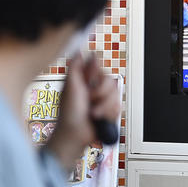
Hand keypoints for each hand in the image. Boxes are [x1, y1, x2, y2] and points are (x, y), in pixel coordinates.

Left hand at [47, 54, 119, 169]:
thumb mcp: (70, 87)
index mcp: (83, 79)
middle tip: (90, 99)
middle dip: (100, 92)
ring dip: (103, 106)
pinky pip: (118, 106)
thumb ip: (75, 68)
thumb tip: (79, 51)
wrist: (76, 135)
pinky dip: (108, 113)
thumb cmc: (69, 114)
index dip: (96, 73)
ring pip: (115, 94)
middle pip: (109, 79)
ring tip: (93, 113)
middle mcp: (93, 88)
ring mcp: (102, 99)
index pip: (98, 65)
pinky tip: (99, 118)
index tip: (89, 81)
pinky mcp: (109, 110)